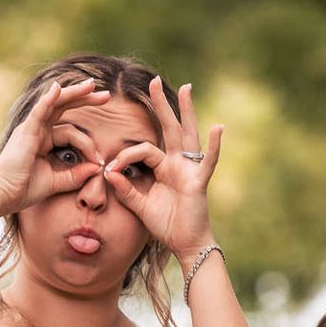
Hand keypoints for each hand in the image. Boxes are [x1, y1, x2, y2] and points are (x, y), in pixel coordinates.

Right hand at [0, 78, 112, 212]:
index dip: (88, 144)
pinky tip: (58, 89)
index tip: (100, 161)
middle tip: (107, 95)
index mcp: (43, 140)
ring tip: (92, 86)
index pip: (70, 131)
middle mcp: (37, 130)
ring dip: (74, 93)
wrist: (2, 196)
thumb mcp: (56, 182)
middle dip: (85, 99)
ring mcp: (30, 128)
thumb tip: (96, 168)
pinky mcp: (25, 132)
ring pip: (55, 104)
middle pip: (64, 108)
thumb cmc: (23, 190)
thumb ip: (76, 175)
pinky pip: (39, 111)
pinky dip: (48, 99)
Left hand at [102, 78, 221, 257]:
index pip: (143, 150)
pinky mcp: (199, 181)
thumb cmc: (167, 226)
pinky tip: (218, 127)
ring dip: (186, 111)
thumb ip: (125, 189)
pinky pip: (208, 160)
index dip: (124, 155)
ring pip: (187, 135)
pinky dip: (215, 145)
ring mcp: (190, 170)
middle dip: (160, 105)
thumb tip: (107, 173)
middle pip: (168, 128)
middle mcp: (178, 164)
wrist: (185, 245)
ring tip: (185, 88)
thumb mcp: (140, 206)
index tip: (107, 169)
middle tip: (153, 81)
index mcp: (163, 168)